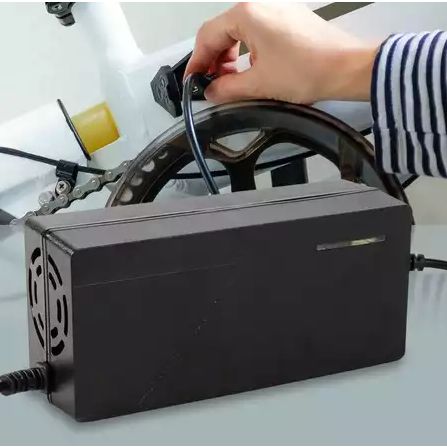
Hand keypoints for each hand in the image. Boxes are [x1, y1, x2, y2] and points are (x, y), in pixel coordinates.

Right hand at [185, 3, 377, 103]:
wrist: (347, 68)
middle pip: (222, 32)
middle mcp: (261, 7)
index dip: (197, 61)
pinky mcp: (289, 22)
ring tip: (232, 80)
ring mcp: (277, 12)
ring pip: (240, 33)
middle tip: (212, 84)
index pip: (208, 36)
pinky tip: (251, 70)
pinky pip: (258, 34)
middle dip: (213, 60)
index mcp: (247, 16)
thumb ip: (227, 89)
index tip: (193, 79)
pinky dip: (248, 52)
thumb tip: (212, 92)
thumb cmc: (309, 70)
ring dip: (230, 57)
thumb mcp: (259, 85)